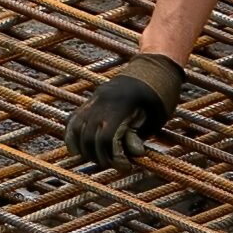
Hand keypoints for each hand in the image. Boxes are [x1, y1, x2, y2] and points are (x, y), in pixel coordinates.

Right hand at [65, 54, 183, 168]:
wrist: (154, 66)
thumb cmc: (160, 94)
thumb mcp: (155, 116)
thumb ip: (139, 134)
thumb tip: (133, 154)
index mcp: (121, 104)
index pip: (106, 137)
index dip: (112, 156)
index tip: (124, 167)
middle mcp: (103, 100)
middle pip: (88, 136)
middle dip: (97, 155)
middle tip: (110, 164)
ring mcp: (95, 98)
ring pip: (77, 128)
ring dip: (83, 148)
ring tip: (96, 158)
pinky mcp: (92, 99)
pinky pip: (74, 118)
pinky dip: (72, 135)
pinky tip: (76, 149)